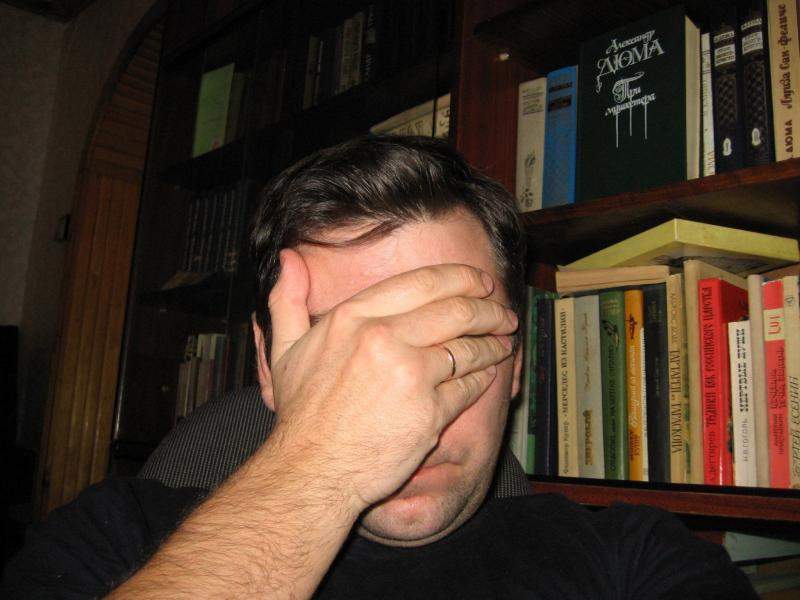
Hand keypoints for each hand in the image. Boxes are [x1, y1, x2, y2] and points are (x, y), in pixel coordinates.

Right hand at [267, 249, 517, 513]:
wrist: (313, 470)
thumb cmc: (303, 413)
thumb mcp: (285, 349)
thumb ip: (287, 298)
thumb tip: (288, 257)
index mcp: (354, 316)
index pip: (423, 282)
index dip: (462, 278)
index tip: (481, 283)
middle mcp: (384, 337)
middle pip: (457, 309)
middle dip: (489, 309)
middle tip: (504, 314)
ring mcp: (409, 374)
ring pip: (469, 347)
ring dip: (494, 344)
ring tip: (504, 344)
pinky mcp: (430, 411)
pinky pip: (469, 387)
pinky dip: (484, 379)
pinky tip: (488, 375)